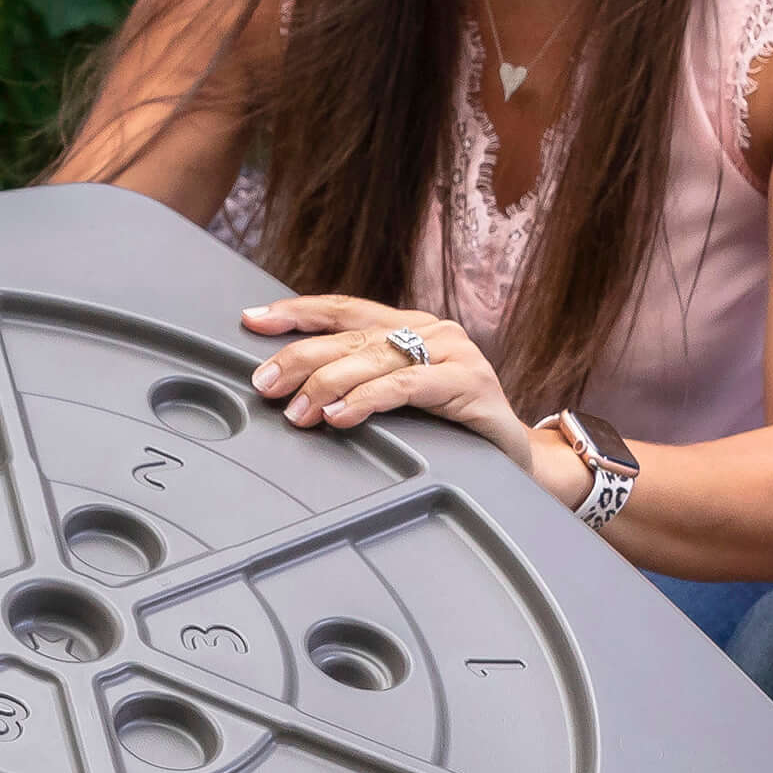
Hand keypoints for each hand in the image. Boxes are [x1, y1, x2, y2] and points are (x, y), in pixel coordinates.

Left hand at [241, 296, 540, 469]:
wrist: (519, 461)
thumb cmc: (454, 432)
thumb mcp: (402, 400)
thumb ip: (362, 382)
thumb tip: (294, 389)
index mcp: (410, 327)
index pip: (345, 310)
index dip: (298, 312)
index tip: (253, 319)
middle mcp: (431, 331)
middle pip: (352, 337)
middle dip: (301, 358)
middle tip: (266, 384)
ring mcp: (454, 353)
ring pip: (375, 359)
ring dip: (327, 384)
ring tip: (296, 410)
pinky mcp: (469, 382)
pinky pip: (406, 387)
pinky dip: (367, 400)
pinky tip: (340, 415)